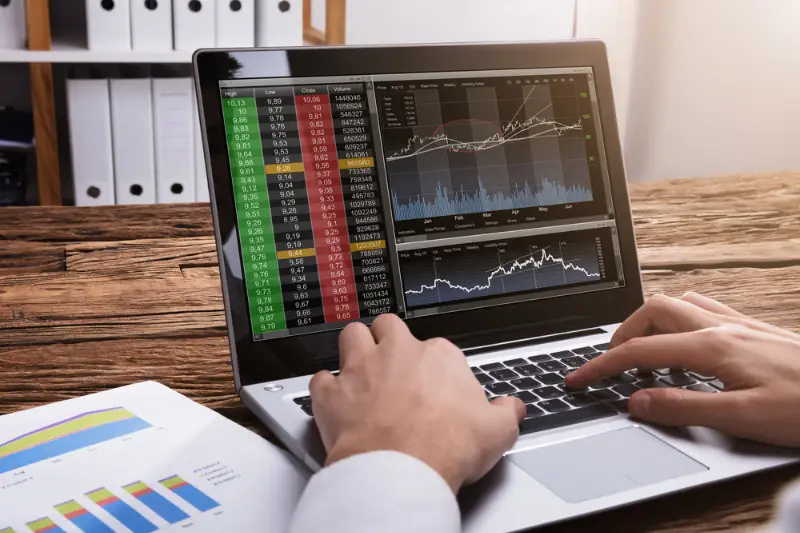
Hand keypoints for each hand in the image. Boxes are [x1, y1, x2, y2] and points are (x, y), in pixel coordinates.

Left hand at [309, 314, 524, 492]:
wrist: (402, 469)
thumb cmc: (445, 446)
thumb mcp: (497, 431)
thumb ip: (505, 412)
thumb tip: (512, 408)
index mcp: (438, 356)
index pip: (437, 348)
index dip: (435, 368)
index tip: (437, 388)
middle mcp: (397, 353)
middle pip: (389, 327)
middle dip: (388, 340)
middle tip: (394, 364)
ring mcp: (361, 369)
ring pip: (351, 335)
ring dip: (354, 349)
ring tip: (361, 368)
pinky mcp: (333, 393)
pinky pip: (320, 379)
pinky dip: (325, 389)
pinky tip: (334, 400)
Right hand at [565, 293, 799, 446]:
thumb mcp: (744, 419)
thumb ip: (684, 408)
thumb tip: (637, 400)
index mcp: (713, 347)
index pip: (641, 350)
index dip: (603, 364)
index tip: (579, 378)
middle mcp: (722, 327)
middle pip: (654, 310)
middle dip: (623, 333)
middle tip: (611, 363)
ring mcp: (740, 324)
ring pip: (679, 304)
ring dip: (651, 323)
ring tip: (645, 354)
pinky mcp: (754, 329)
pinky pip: (704, 310)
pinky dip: (680, 322)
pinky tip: (688, 347)